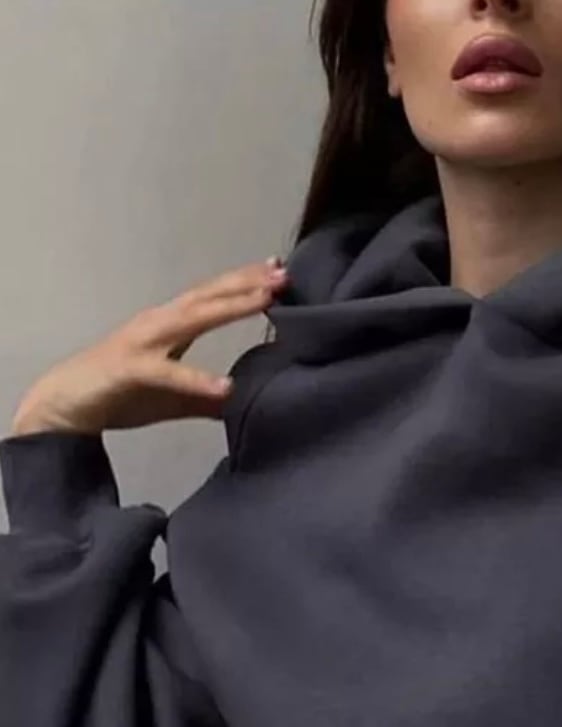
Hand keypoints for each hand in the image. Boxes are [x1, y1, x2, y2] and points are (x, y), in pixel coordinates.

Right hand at [9, 258, 289, 436]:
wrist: (65, 406)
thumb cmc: (120, 394)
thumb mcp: (176, 398)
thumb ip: (207, 398)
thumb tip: (242, 403)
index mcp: (169, 325)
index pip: (212, 297)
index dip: (243, 283)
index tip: (278, 271)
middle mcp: (158, 323)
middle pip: (207, 296)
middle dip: (245, 283)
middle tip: (282, 272)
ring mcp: (142, 342)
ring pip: (192, 319)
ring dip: (229, 307)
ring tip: (265, 300)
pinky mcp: (129, 369)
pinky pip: (168, 373)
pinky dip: (196, 378)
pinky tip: (225, 386)